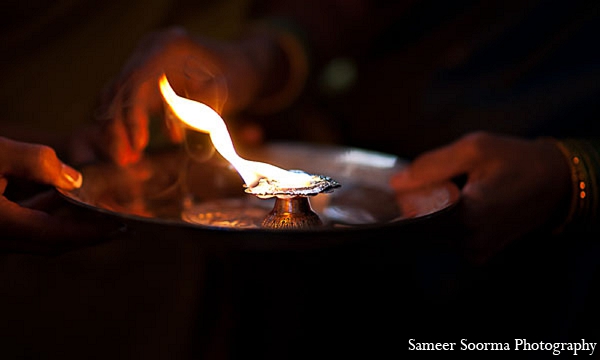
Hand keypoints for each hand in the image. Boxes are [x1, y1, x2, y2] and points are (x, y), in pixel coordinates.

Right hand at [0, 137, 114, 252]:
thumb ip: (37, 163)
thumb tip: (74, 179)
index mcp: (1, 224)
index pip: (56, 235)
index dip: (91, 232)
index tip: (121, 226)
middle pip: (50, 243)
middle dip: (87, 235)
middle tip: (122, 227)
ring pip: (36, 235)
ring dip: (68, 223)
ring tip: (100, 210)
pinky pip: (23, 224)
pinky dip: (44, 213)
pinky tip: (60, 195)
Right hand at [89, 27, 274, 165]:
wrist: (243, 66)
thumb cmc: (238, 75)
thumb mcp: (227, 89)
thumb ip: (201, 106)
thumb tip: (173, 134)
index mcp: (166, 46)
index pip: (135, 80)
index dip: (132, 114)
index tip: (140, 145)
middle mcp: (149, 51)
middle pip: (118, 90)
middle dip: (117, 128)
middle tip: (124, 161)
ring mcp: (145, 65)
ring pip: (116, 99)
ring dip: (119, 131)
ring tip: (128, 161)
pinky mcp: (147, 82)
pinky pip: (129, 106)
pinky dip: (131, 129)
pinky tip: (142, 152)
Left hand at [390, 132, 571, 263]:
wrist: (556, 181)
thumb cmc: (516, 160)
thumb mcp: (474, 150)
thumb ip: (431, 166)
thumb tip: (396, 182)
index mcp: (466, 216)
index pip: (412, 213)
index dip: (405, 195)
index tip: (405, 181)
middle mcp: (469, 241)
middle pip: (420, 223)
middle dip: (419, 201)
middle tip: (437, 179)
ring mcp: (474, 250)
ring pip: (432, 230)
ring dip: (433, 210)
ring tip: (455, 188)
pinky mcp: (479, 252)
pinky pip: (448, 235)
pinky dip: (446, 219)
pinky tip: (460, 201)